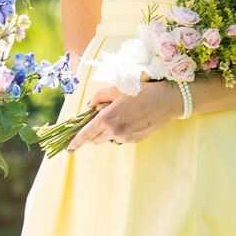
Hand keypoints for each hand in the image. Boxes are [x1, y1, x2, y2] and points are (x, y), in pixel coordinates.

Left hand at [67, 80, 186, 148]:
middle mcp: (114, 131)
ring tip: (119, 116)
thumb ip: (99, 97)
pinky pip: (121, 139)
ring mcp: (125, 138)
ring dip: (106, 131)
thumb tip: (90, 106)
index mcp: (107, 118)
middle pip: (95, 139)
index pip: (86, 133)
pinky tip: (130, 120)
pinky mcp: (135, 141)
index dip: (76, 141)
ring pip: (108, 138)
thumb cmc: (141, 91)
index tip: (68, 147)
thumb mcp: (117, 88)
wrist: (166, 101)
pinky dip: (119, 132)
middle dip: (91, 134)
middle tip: (94, 123)